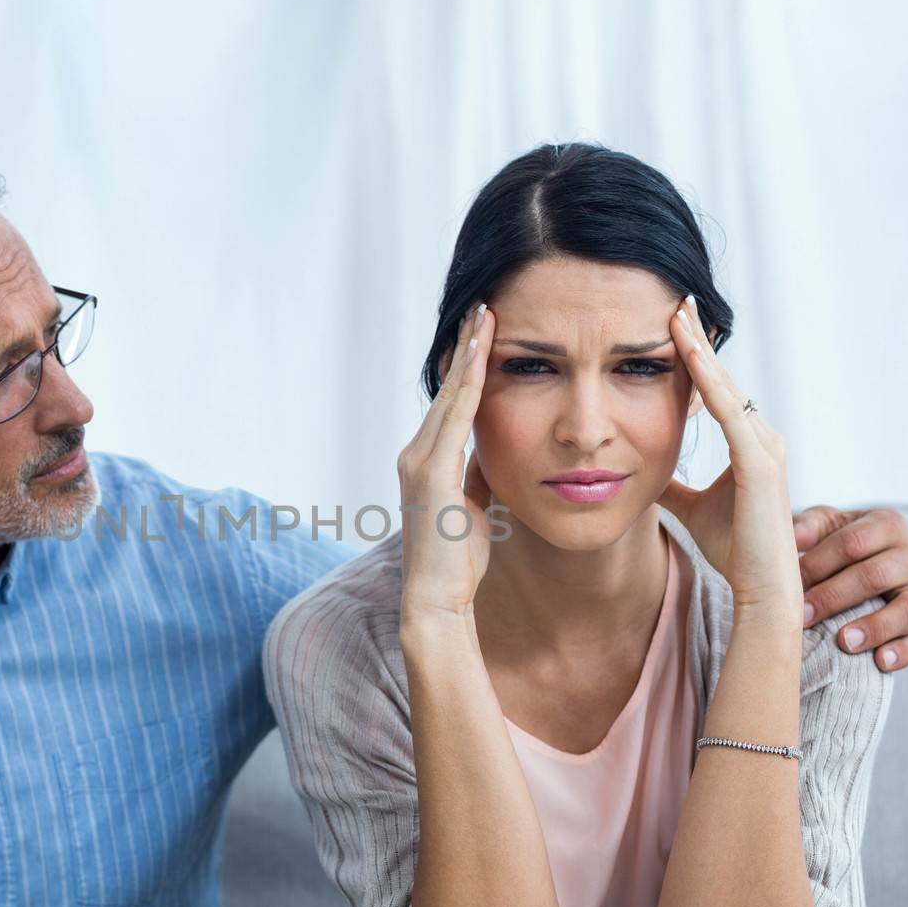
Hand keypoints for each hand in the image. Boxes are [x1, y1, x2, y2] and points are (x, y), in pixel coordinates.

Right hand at [397, 301, 498, 620]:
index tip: (481, 334)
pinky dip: (470, 383)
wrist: (436, 601)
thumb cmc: (456, 564)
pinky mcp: (431, 473)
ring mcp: (419, 462)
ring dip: (468, 353)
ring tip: (484, 316)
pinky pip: (456, 416)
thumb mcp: (473, 511)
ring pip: (450, 395)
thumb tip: (492, 457)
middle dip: (465, 347)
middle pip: (446, 390)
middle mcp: (415, 455)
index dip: (465, 368)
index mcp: (426, 463)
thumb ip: (476, 480)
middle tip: (482, 306)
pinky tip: (482, 356)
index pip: (450, 405)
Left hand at [657, 295, 799, 613]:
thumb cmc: (735, 549)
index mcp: (749, 443)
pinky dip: (710, 384)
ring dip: (701, 352)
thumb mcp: (692, 508)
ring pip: (727, 389)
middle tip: (675, 300)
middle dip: (698, 340)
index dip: (695, 357)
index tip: (671, 325)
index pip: (717, 390)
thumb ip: (672, 487)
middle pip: (724, 379)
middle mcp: (762, 437)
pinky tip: (689, 358)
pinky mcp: (760, 462)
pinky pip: (730, 413)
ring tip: (677, 316)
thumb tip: (646, 474)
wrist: (761, 587)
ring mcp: (765, 447)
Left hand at [793, 505, 907, 670]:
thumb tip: (793, 538)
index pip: (853, 542)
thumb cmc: (839, 543)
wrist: (869, 564)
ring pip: (907, 610)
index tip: (790, 583)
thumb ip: (810, 525)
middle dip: (834, 597)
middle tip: (803, 616)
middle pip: (875, 576)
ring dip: (875, 627)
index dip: (819, 563)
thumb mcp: (826, 525)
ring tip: (844, 642)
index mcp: (888, 525)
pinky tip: (880, 661)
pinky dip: (903, 652)